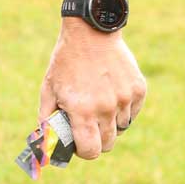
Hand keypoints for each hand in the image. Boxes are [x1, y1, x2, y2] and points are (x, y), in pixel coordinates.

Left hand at [39, 28, 145, 160]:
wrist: (90, 32)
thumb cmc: (66, 62)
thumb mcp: (48, 89)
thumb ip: (47, 120)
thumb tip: (46, 144)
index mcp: (82, 111)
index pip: (91, 151)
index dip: (84, 151)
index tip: (80, 143)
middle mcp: (106, 108)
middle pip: (108, 144)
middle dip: (97, 140)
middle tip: (89, 125)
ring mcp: (124, 98)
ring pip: (121, 128)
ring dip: (110, 123)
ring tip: (99, 103)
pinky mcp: (138, 89)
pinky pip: (133, 112)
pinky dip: (123, 110)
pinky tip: (111, 93)